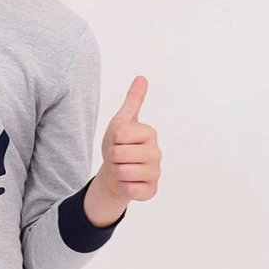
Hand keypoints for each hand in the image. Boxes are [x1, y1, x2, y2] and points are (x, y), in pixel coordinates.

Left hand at [96, 75, 160, 206]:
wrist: (116, 172)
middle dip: (113, 157)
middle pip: (119, 153)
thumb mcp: (121, 122)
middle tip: (119, 157)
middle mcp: (156, 152)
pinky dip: (124, 187)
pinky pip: (131, 190)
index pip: (119, 134)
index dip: (112, 139)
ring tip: (123, 169)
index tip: (118, 142)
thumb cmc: (119, 145)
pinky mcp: (151, 191)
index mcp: (150, 133)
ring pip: (123, 172)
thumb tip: (141, 78)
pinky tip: (128, 183)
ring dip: (117, 172)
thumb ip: (132, 101)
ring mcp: (155, 173)